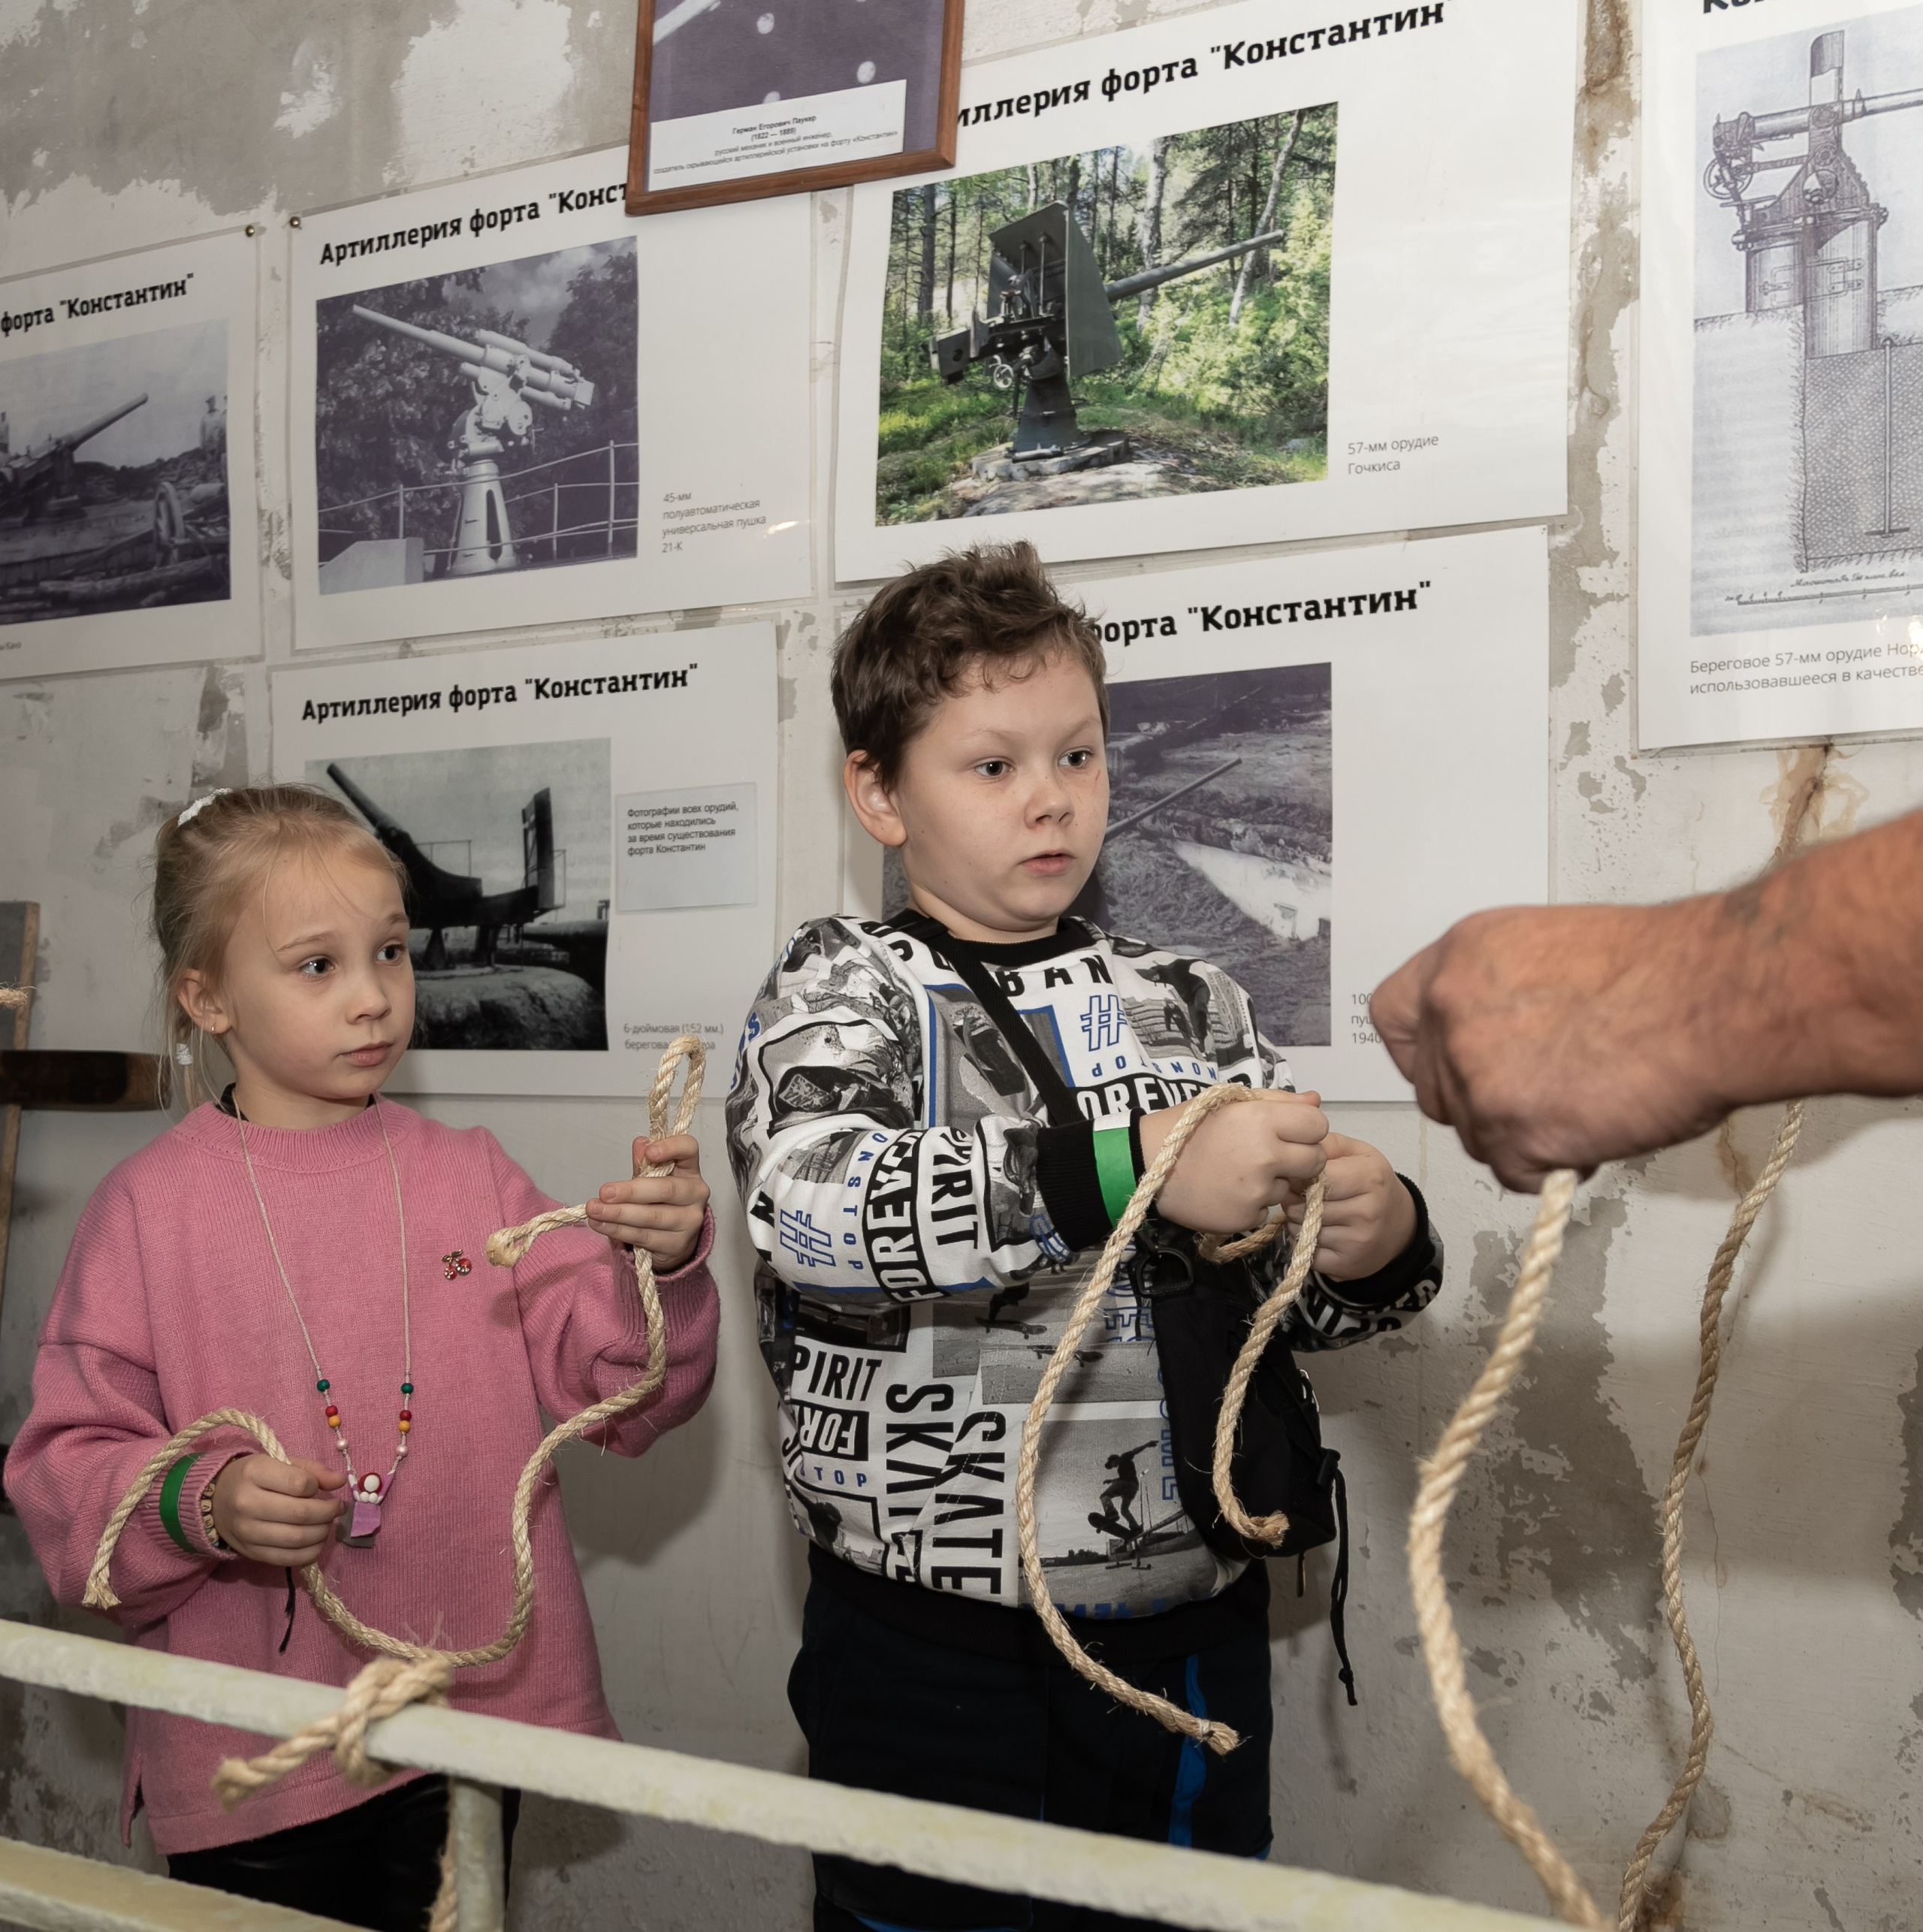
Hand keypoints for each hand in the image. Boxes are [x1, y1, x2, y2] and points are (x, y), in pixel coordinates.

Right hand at [209, 1454, 344, 1565]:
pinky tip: (317, 1541)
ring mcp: (246, 1532)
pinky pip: (287, 1559)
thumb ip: (313, 1470)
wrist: (216, 1500)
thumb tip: (340, 1481)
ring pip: (296, 1539)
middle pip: (300, 1514)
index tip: (319, 1487)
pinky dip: (310, 1553)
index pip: (298, 1483)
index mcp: (254, 1473)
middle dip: (327, 1512)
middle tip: (336, 1508)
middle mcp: (247, 1503)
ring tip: (327, 1523)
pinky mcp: (250, 1552)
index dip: (317, 1486)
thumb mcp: (281, 1463)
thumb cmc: (255, 1477)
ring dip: (322, 1533)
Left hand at [584, 1133, 708, 1272]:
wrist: (672, 1238)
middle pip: (666, 1189)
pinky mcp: (677, 1244)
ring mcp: (689, 1221)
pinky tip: (601, 1224)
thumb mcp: (652, 1178)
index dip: (671, 1148)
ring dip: (618, 1214)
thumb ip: (644, 1163)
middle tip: (605, 1192)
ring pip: (652, 1216)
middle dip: (631, 1191)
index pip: (688, 1149)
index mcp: (690, 1170)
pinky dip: (618, 1230)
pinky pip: (644, 1236)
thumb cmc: (659, 1200)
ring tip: (595, 1210)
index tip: (649, 1152)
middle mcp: (695, 1194)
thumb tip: (639, 1143)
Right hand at [1139, 1090, 1327, 1235]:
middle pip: (1316, 1161)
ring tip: (1238, 1173)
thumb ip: (1277, 1100)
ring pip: (1290, 1188)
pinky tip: (1228, 1192)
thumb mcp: (1230, 1102)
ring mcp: (1257, 1191)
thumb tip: (1316, 1101)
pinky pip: (1265, 1210)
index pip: (1319, 1125)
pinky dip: (1252, 1203)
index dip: (1307, 1129)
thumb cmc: (1188, 1126)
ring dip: (1273, 1182)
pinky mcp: (1246, 1218)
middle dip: (1300, 1158)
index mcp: (1263, 1120)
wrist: (1146, 1164)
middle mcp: (1266, 1156)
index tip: (1290, 1133)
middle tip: (1272, 1156)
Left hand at [1285, 1134, 1414, 1278]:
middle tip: (1301, 1196)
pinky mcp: (1348, 1265)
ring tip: (1309, 1213)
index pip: (1317, 1177)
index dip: (1301, 1176)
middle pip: (1305, 1206)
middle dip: (1295, 1200)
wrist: (1400, 1225)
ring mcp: (1358, 1242)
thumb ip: (1327, 1145)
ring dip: (1297, 1222)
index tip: (1300, 1177)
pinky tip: (1316, 1233)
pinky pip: (1308, 1254)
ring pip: (1303, 1230)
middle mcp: (1367, 1212)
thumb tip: (1296, 1150)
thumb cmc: (1372, 1183)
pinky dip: (1305, 1244)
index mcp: (1370, 1178)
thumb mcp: (1357, 1154)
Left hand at [1368, 901, 1735, 1191]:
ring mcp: (1474, 1076)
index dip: (1421, 1051)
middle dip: (1482, 1104)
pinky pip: (1513, 1172)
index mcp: (1458, 960)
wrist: (1713, 996)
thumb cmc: (1659, 970)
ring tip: (1586, 1104)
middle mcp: (1452, 1013)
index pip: (1393, 1018)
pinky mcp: (1509, 1132)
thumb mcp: (1548, 950)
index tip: (1449, 1065)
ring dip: (1522, 1135)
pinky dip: (1550, 1166)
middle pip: (1435, 1089)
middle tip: (1542, 1094)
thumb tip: (1493, 1035)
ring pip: (1475, 1135)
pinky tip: (1593, 1130)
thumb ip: (1499, 994)